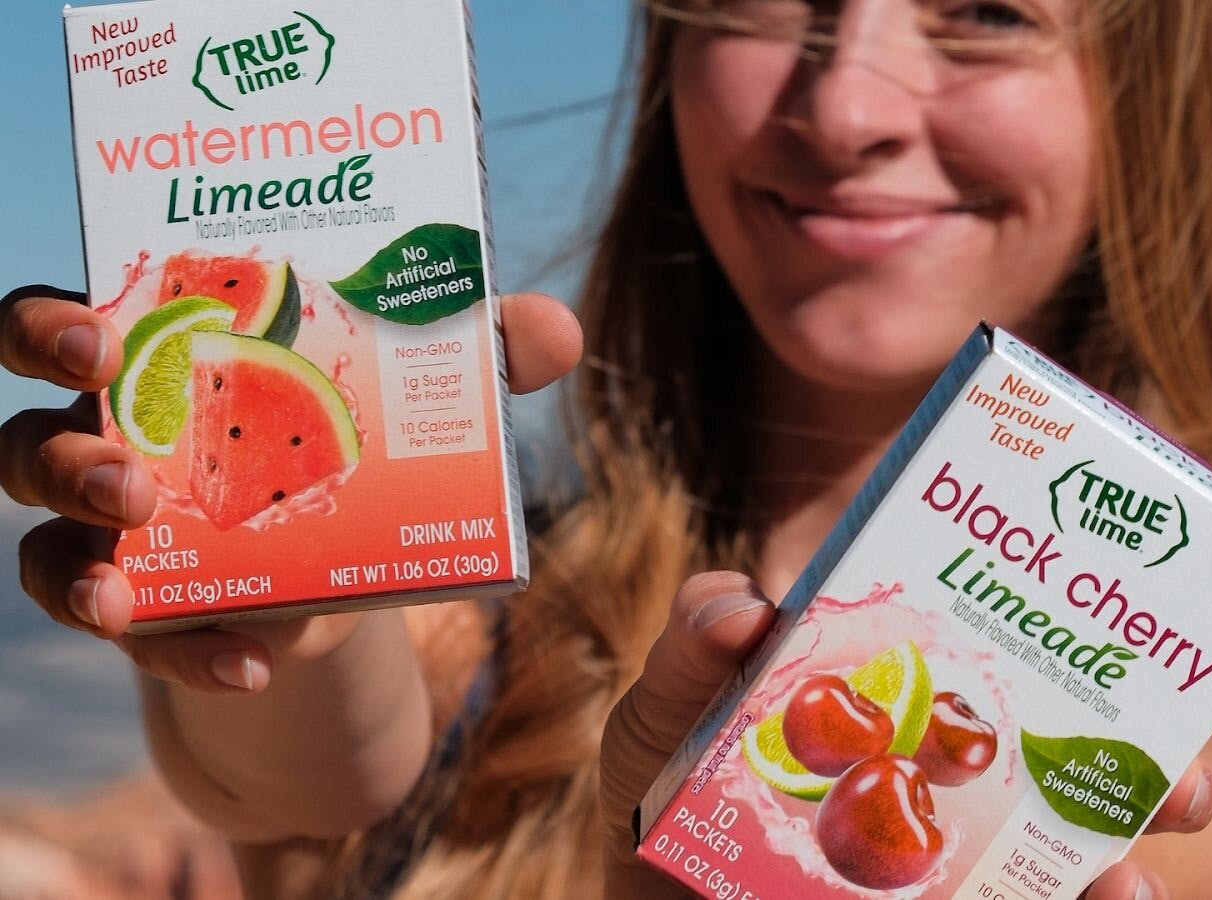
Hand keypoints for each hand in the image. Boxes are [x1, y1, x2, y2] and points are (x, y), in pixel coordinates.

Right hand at [2, 285, 581, 691]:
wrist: (353, 566)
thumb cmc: (359, 446)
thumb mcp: (415, 398)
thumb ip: (478, 357)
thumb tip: (559, 327)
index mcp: (158, 370)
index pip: (60, 328)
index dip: (50, 326)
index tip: (100, 331)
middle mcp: (111, 448)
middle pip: (26, 441)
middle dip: (59, 452)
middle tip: (125, 463)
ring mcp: (119, 546)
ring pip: (46, 551)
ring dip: (87, 560)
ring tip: (142, 576)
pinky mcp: (156, 622)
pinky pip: (142, 646)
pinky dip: (192, 657)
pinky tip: (253, 664)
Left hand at [598, 572, 1211, 898]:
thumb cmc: (665, 804)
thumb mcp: (664, 722)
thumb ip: (690, 659)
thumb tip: (746, 609)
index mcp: (913, 720)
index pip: (1021, 684)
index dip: (1091, 670)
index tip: (1146, 654)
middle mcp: (955, 799)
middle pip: (1080, 785)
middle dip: (1152, 785)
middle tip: (1187, 787)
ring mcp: (957, 870)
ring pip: (1071, 873)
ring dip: (1124, 880)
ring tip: (1133, 887)